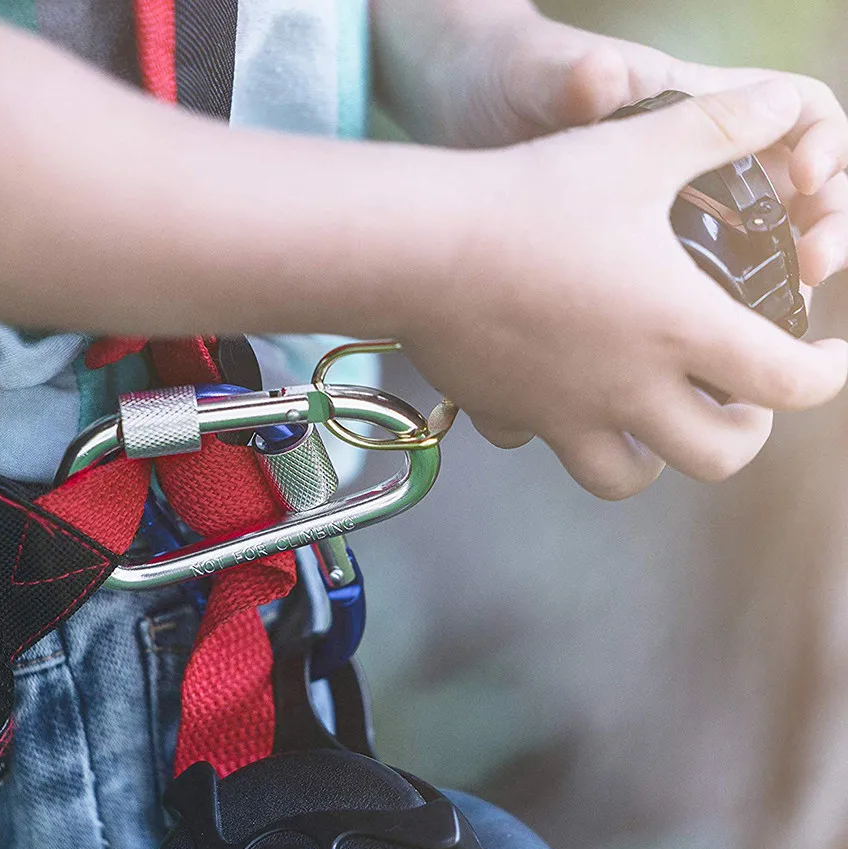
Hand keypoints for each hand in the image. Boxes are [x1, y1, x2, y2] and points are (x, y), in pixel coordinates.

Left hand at [375, 5, 847, 291]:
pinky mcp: (626, 269)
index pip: (800, 117)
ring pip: (749, 260)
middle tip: (812, 268)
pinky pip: (688, 300)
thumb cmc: (503, 81)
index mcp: (693, 112)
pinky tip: (693, 356)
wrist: (452, 116)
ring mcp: (660, 220)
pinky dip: (704, 327)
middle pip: (793, 201)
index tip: (804, 185)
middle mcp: (689, 169)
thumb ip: (577, 79)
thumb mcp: (541, 77)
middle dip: (819, 232)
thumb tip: (601, 79)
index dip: (824, 149)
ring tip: (769, 325)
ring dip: (772, 293)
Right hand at [400, 81, 847, 498]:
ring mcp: (565, 414)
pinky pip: (541, 447)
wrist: (424, 248)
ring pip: (628, 479)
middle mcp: (628, 389)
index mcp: (678, 328)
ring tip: (656, 418)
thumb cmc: (530, 199)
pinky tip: (557, 396)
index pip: (788, 384)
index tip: (827, 357)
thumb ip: (721, 126)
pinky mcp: (511, 415)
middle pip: (719, 457)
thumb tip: (779, 102)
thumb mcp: (639, 149)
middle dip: (747, 433)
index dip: (828, 375)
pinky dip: (560, 433)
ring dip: (658, 456)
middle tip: (740, 399)